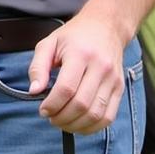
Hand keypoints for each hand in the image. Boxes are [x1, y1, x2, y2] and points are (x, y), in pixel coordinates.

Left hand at [27, 17, 125, 133]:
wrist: (105, 27)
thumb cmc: (74, 36)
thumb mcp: (49, 43)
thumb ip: (38, 66)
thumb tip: (34, 91)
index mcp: (80, 54)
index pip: (66, 88)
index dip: (52, 104)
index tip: (43, 110)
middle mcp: (100, 67)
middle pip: (81, 104)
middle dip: (62, 118)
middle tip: (51, 118)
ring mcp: (113, 79)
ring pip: (96, 114)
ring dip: (77, 126)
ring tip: (63, 123)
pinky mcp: (120, 88)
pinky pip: (109, 117)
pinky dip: (93, 127)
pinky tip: (79, 124)